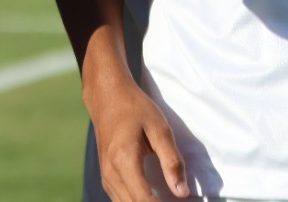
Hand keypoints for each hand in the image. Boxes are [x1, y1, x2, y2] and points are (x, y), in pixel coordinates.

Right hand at [90, 77, 189, 201]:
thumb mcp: (159, 128)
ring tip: (165, 199)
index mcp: (124, 160)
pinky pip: (120, 200)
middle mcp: (111, 173)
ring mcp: (105, 176)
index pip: (144, 201)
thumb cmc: (135, 108)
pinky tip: (151, 198)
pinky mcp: (105, 176)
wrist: (106, 96)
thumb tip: (182, 193)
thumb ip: (171, 161)